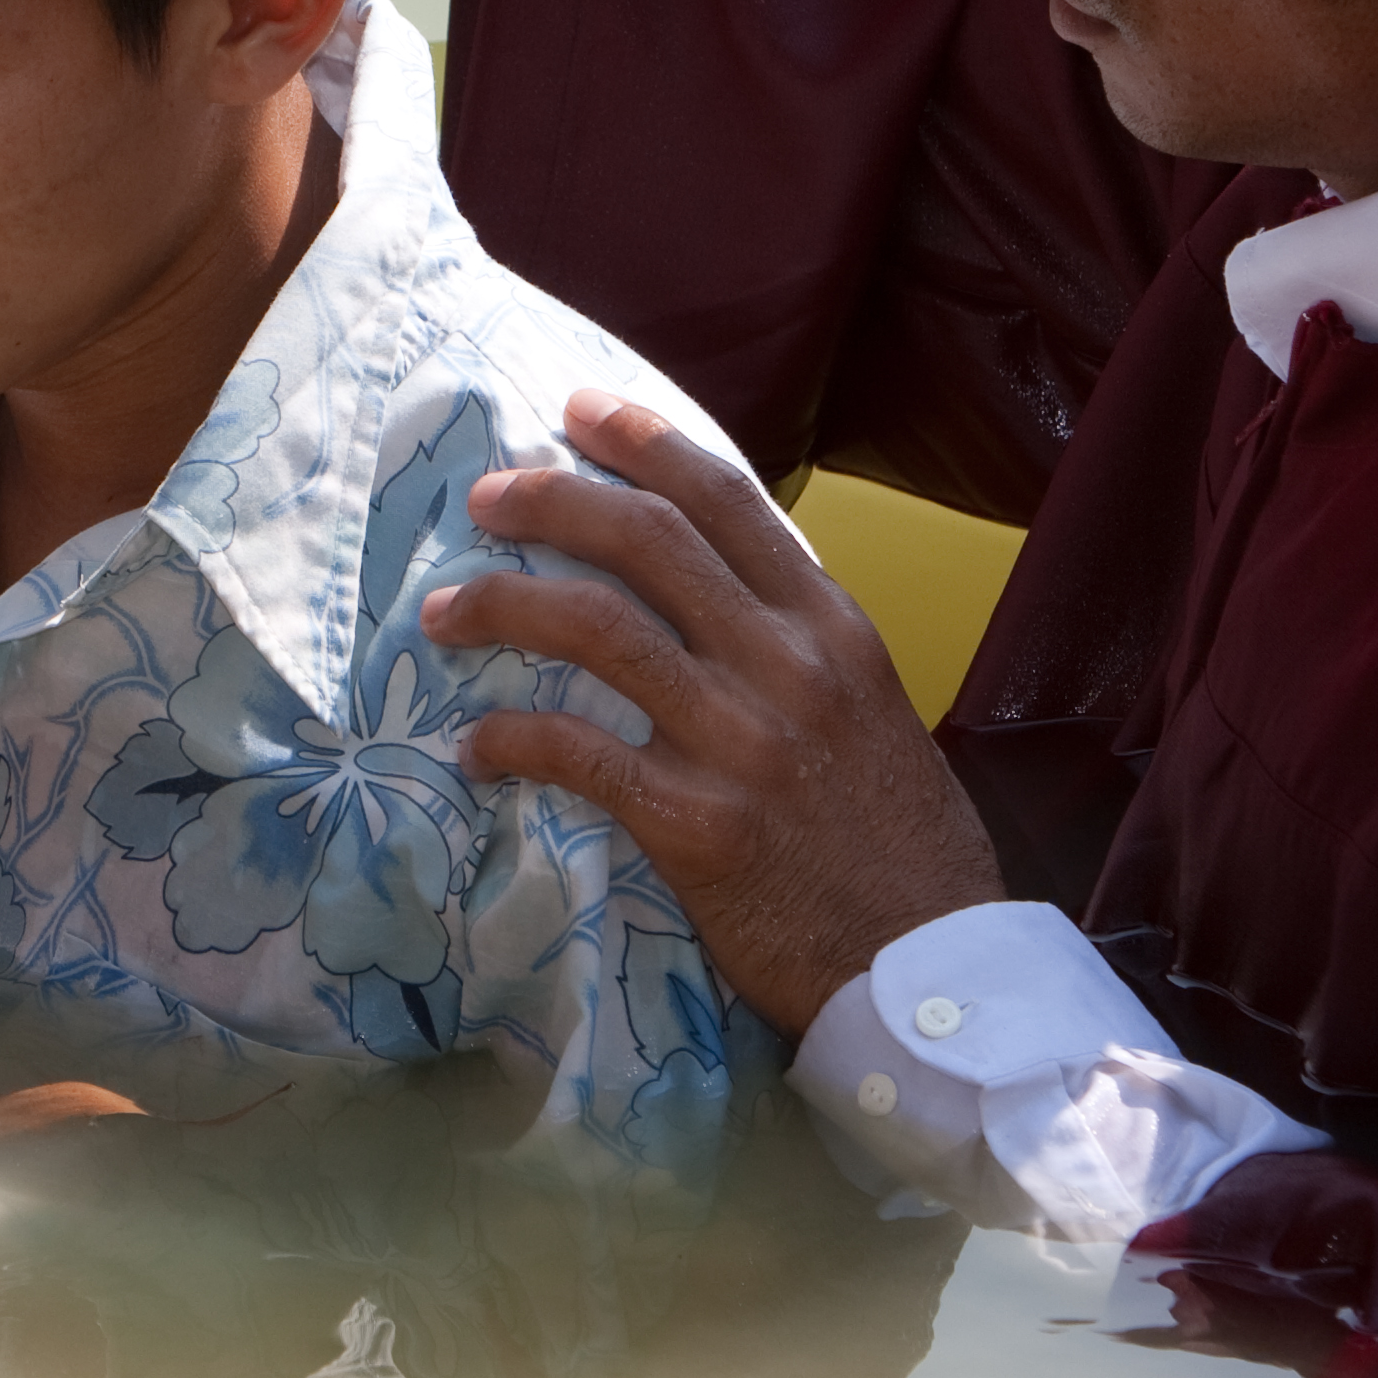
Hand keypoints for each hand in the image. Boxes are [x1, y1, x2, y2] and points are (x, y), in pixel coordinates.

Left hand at [422, 391, 1009, 1035]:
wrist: (932, 965)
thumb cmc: (902, 843)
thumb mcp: (874, 708)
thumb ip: (799, 644)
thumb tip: (716, 591)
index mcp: (832, 625)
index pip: (727, 498)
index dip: (643, 442)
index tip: (579, 412)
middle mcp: (787, 663)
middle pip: (647, 540)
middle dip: (552, 500)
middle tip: (486, 496)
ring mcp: (741, 740)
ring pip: (596, 628)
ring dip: (504, 604)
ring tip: (445, 611)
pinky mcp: (697, 823)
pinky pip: (579, 752)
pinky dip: (513, 739)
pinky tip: (478, 746)